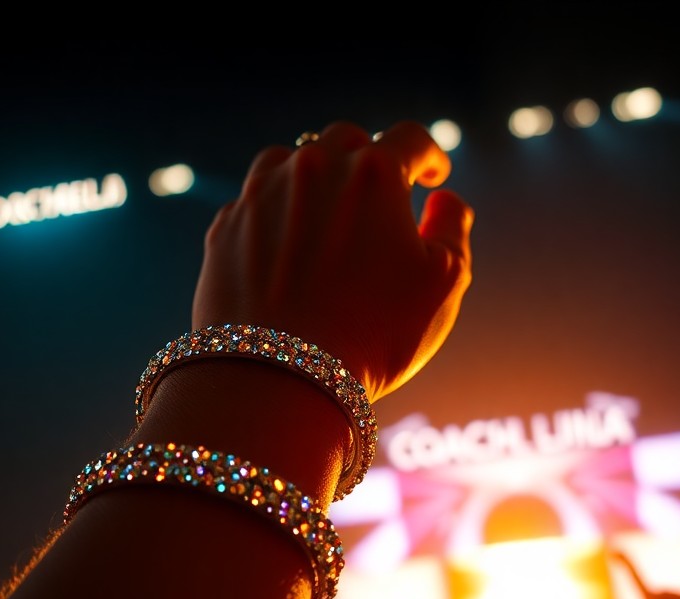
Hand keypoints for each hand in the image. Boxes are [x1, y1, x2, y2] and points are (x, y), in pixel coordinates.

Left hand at [193, 119, 473, 401]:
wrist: (278, 377)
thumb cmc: (375, 333)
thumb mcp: (443, 283)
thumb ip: (453, 227)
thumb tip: (443, 200)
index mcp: (373, 171)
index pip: (411, 140)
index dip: (431, 156)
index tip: (434, 177)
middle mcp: (313, 167)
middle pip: (346, 141)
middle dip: (369, 159)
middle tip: (379, 194)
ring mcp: (260, 194)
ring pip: (289, 160)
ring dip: (313, 176)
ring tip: (324, 209)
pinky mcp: (225, 227)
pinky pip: (252, 202)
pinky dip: (273, 213)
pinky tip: (285, 244)